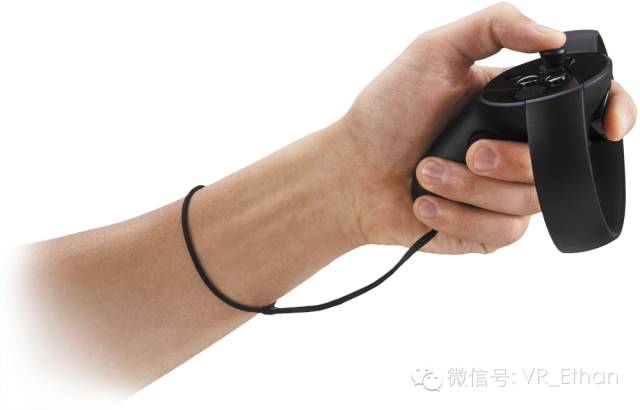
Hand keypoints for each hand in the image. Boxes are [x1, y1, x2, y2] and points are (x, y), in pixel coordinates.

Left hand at [333, 2, 636, 253]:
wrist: (353, 173)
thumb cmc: (386, 112)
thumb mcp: (433, 51)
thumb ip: (494, 25)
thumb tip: (554, 37)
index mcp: (513, 107)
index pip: (583, 109)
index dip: (612, 114)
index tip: (610, 127)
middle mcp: (515, 149)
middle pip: (560, 162)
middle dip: (509, 160)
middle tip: (467, 151)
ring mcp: (503, 192)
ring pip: (531, 201)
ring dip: (471, 188)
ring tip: (428, 172)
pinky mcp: (487, 230)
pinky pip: (504, 232)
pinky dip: (459, 216)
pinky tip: (427, 203)